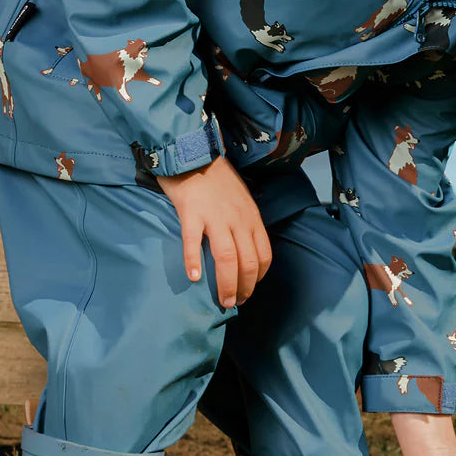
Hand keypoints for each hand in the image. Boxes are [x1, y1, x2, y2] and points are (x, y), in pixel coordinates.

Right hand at [157, 156, 271, 305]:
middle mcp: (238, 220)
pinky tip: (193, 278)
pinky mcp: (192, 213)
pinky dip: (194, 262)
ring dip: (226, 284)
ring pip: (226, 258)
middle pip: (248, 262)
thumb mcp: (241, 200)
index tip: (250, 290)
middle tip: (236, 302)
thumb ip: (244, 224)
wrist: (193, 153)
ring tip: (223, 301)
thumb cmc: (216, 178)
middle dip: (245, 288)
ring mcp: (215, 217)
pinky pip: (193, 242)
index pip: (264, 255)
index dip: (259, 278)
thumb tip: (244, 250)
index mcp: (252, 218)